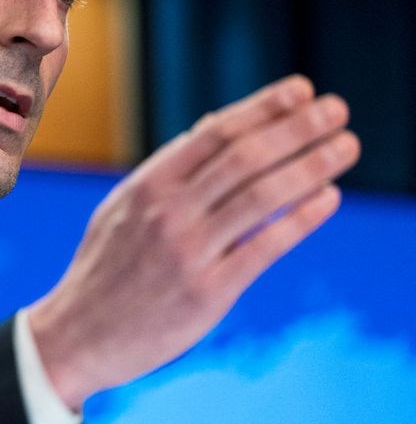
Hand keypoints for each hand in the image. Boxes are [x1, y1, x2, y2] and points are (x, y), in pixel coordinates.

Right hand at [27, 75, 359, 410]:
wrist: (77, 335)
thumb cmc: (105, 270)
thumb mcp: (123, 209)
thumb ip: (168, 171)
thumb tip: (212, 125)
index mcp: (145, 185)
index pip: (215, 133)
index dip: (262, 107)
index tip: (301, 89)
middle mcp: (166, 212)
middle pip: (244, 157)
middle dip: (297, 128)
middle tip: (337, 109)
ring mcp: (187, 251)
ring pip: (260, 196)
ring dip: (310, 166)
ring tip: (346, 146)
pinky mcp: (207, 292)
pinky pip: (264, 247)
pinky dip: (300, 219)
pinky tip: (329, 198)